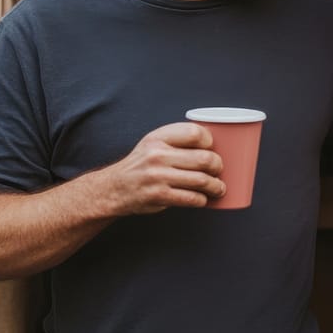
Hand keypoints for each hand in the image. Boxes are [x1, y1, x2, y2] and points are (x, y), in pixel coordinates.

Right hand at [98, 121, 225, 214]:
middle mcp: (158, 155)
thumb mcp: (153, 143)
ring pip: (202, 180)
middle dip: (218, 166)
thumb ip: (177, 140)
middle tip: (218, 170)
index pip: (195, 133)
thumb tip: (212, 145)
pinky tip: (203, 198)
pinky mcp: (159, 196)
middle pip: (204, 158)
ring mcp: (158, 176)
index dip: (209, 141)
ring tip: (218, 187)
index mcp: (158, 138)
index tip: (212, 148)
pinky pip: (192, 198)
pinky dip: (202, 200)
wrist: (114, 188)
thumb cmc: (141, 164)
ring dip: (215, 186)